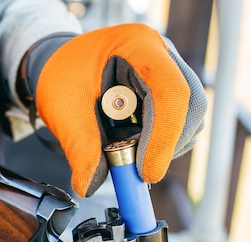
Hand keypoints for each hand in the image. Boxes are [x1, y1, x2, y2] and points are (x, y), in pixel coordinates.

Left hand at [19, 23, 206, 196]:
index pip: (168, 91)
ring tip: (126, 150)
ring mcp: (171, 73)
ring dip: (164, 147)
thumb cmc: (62, 77)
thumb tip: (90, 186)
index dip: (163, 136)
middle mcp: (162, 55)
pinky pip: (181, 125)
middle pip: (189, 105)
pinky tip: (134, 144)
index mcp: (137, 46)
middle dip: (165, 144)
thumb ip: (80, 148)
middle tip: (135, 169)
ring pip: (190, 119)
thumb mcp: (63, 111)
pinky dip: (161, 145)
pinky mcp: (170, 94)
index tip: (146, 173)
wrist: (61, 66)